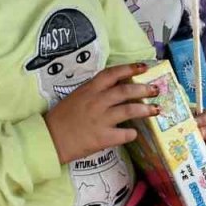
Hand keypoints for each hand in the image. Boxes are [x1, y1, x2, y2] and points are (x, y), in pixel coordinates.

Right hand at [45, 62, 160, 163]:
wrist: (49, 139)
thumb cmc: (61, 118)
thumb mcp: (76, 97)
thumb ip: (94, 92)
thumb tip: (115, 87)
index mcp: (89, 90)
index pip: (112, 74)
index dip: (129, 68)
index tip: (143, 66)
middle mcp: (97, 102)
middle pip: (125, 91)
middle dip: (143, 88)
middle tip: (156, 89)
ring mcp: (100, 119)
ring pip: (129, 110)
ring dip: (145, 109)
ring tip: (156, 110)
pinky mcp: (102, 137)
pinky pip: (124, 134)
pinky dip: (131, 133)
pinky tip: (134, 133)